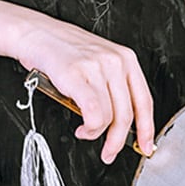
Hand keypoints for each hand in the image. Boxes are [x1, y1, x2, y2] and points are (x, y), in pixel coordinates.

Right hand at [13, 16, 154, 162]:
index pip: (145, 101)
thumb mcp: (100, 62)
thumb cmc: (65, 50)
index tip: (146, 146)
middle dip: (118, 141)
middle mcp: (116, 61)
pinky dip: (89, 128)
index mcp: (126, 59)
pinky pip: (93, 113)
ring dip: (96, 134)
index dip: (147, 129)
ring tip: (85, 132)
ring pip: (109, 117)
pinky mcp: (76, 75)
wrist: (37, 33)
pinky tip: (82, 128)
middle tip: (109, 152)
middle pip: (127, 114)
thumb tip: (122, 122)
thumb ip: (113, 87)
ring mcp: (97, 67)